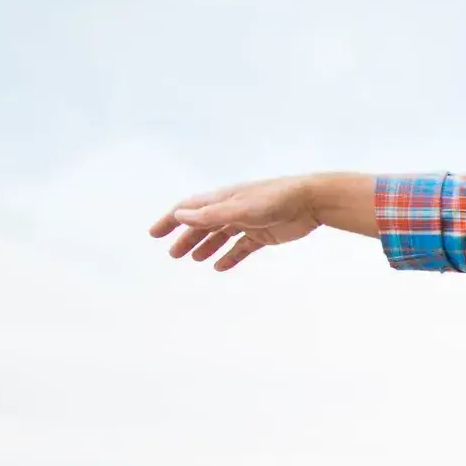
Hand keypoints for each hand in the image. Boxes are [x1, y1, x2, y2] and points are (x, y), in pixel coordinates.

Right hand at [149, 177, 322, 271]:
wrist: (310, 202)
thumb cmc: (275, 200)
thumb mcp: (239, 209)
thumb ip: (210, 215)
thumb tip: (179, 215)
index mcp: (222, 199)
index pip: (189, 209)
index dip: (171, 220)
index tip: (154, 233)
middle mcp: (232, 209)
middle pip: (203, 224)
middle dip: (186, 238)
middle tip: (173, 254)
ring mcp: (248, 222)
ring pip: (221, 236)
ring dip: (206, 247)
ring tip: (194, 259)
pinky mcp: (263, 234)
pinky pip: (242, 247)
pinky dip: (230, 256)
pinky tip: (220, 267)